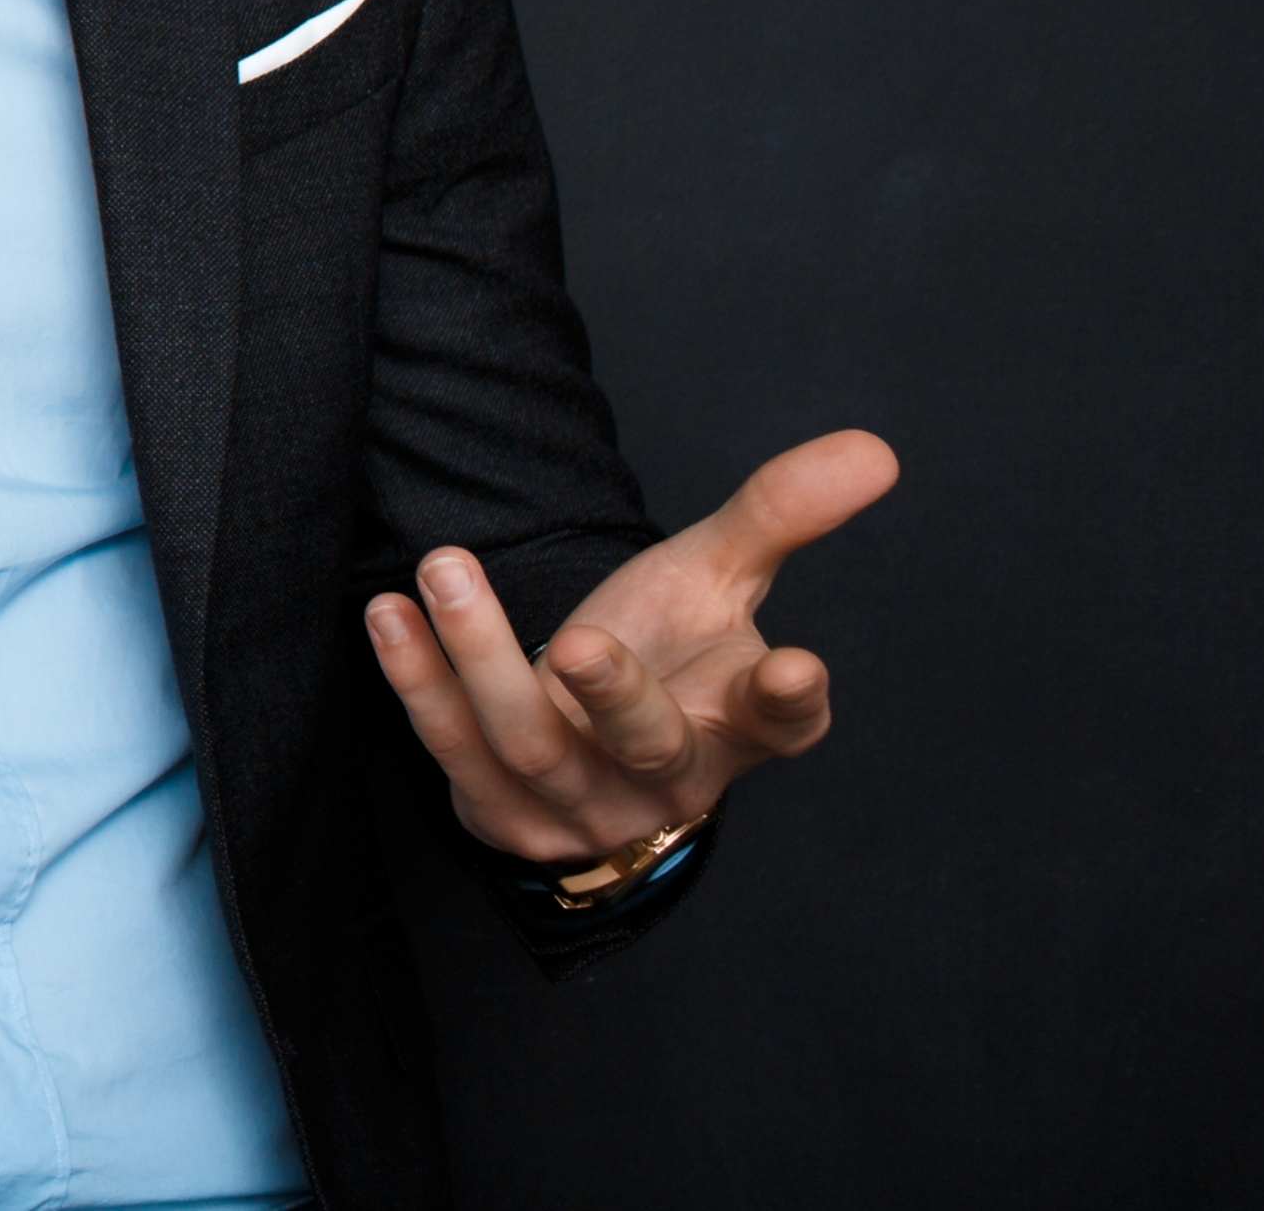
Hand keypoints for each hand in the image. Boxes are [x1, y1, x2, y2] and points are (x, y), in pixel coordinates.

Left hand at [367, 427, 898, 869]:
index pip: (781, 724)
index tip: (794, 666)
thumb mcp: (719, 582)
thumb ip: (780, 515)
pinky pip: (451, 751)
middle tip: (579, 641)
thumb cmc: (671, 657)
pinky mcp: (503, 815)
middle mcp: (667, 776)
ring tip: (443, 567)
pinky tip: (390, 612)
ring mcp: (580, 805)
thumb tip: (873, 448)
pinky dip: (417, 682)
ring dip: (482, 658)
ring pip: (530, 744)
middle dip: (615, 695)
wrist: (595, 757)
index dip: (789, 702)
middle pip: (646, 744)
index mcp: (738, 726)